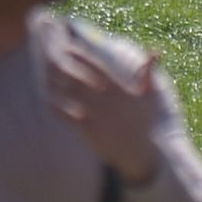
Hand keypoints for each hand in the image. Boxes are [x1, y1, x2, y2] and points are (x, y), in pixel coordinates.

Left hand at [46, 38, 165, 188]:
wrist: (142, 153)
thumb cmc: (145, 123)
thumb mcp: (150, 97)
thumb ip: (148, 74)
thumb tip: (156, 51)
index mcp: (121, 90)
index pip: (98, 68)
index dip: (83, 56)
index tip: (70, 48)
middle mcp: (107, 101)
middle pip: (80, 79)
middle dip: (65, 67)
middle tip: (51, 57)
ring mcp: (97, 116)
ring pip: (72, 96)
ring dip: (57, 85)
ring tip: (45, 75)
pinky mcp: (89, 131)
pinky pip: (68, 117)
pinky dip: (57, 109)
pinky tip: (47, 101)